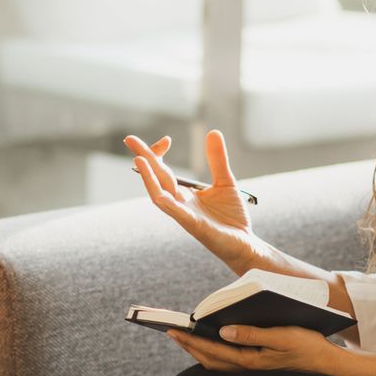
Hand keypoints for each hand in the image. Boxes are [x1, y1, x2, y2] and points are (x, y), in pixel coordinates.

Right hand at [125, 130, 259, 271]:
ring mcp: (185, 216)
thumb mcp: (225, 182)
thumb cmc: (231, 217)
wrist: (244, 243)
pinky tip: (161, 196)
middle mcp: (179, 203)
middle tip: (130, 139)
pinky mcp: (196, 227)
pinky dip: (169, 206)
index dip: (159, 154)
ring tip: (139, 160)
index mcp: (183, 193)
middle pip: (157, 178)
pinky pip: (179, 216)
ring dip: (149, 179)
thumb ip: (217, 160)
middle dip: (144, 159)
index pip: (163, 171)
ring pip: (160, 197)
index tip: (165, 139)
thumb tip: (212, 132)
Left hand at [166, 324, 356, 375]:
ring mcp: (252, 369)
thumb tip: (223, 331)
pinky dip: (213, 353)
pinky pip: (227, 362)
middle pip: (209, 359)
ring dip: (199, 350)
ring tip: (185, 336)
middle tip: (170, 331)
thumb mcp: (282, 335)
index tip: (173, 330)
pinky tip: (210, 343)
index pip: (213, 350)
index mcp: (251, 361)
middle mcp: (248, 368)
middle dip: (189, 345)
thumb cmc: (308, 346)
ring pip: (217, 363)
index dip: (191, 340)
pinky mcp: (257, 366)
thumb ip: (252, 334)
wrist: (328, 363)